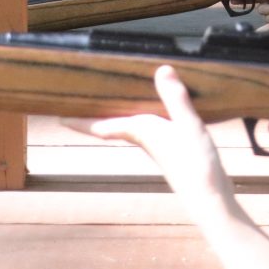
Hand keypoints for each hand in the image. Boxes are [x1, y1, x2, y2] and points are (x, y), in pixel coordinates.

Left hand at [65, 66, 236, 220]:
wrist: (210, 198)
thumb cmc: (196, 164)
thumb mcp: (188, 125)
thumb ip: (175, 98)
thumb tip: (161, 69)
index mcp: (142, 131)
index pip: (102, 125)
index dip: (80, 122)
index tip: (59, 119)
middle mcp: (144, 139)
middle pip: (111, 127)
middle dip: (94, 118)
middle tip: (76, 107)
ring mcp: (157, 147)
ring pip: (128, 129)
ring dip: (115, 119)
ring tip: (108, 105)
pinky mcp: (171, 152)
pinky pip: (147, 131)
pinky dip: (140, 121)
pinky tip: (151, 115)